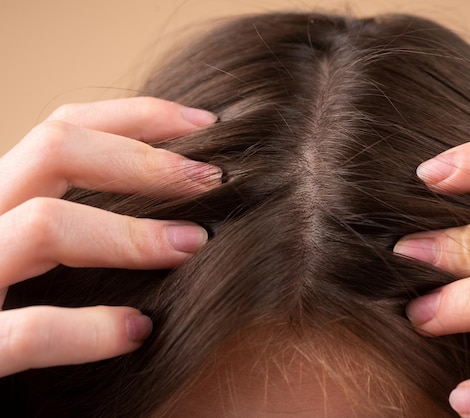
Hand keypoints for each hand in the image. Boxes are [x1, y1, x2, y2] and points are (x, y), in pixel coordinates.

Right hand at [0, 97, 220, 376]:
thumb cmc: (11, 310)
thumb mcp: (34, 255)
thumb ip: (81, 227)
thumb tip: (180, 209)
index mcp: (1, 200)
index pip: (63, 129)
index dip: (137, 117)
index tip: (206, 123)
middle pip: (53, 150)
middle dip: (145, 159)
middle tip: (213, 178)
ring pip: (45, 225)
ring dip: (131, 234)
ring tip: (194, 245)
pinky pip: (28, 330)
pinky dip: (88, 329)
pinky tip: (139, 331)